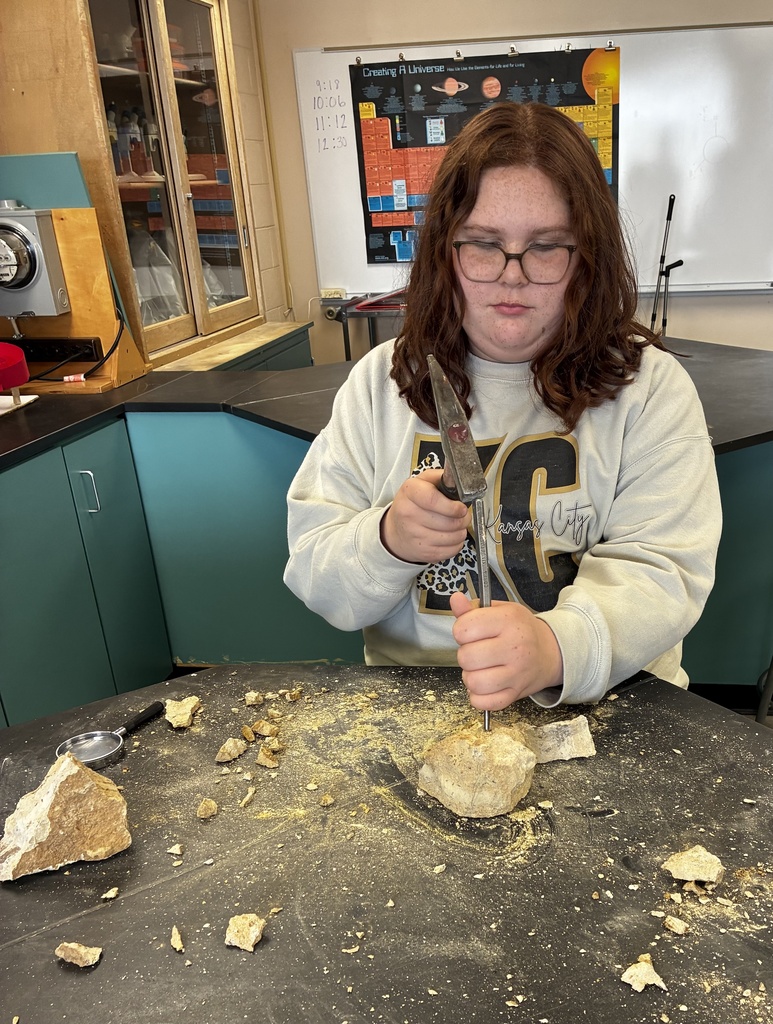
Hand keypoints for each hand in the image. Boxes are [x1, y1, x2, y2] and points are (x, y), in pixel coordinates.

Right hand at [381, 469, 470, 563]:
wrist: (395, 531)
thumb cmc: (411, 504)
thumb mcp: (421, 482)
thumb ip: (439, 477)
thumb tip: (459, 481)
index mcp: (409, 492)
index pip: (433, 500)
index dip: (453, 506)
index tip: (462, 508)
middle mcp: (409, 515)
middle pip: (449, 521)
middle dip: (463, 518)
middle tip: (462, 514)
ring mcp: (415, 536)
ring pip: (454, 536)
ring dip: (461, 530)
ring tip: (455, 524)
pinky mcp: (424, 552)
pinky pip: (452, 549)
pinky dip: (457, 543)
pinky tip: (450, 535)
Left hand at [450, 592, 562, 708]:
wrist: (550, 652)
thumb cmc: (520, 629)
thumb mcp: (500, 611)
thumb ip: (472, 609)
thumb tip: (455, 599)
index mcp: (509, 621)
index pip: (464, 629)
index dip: (460, 630)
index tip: (470, 631)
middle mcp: (515, 647)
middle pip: (466, 657)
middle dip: (465, 654)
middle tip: (477, 650)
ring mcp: (517, 673)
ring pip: (473, 682)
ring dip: (470, 676)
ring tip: (480, 668)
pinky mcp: (516, 694)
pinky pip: (484, 703)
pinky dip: (478, 696)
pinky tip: (485, 684)